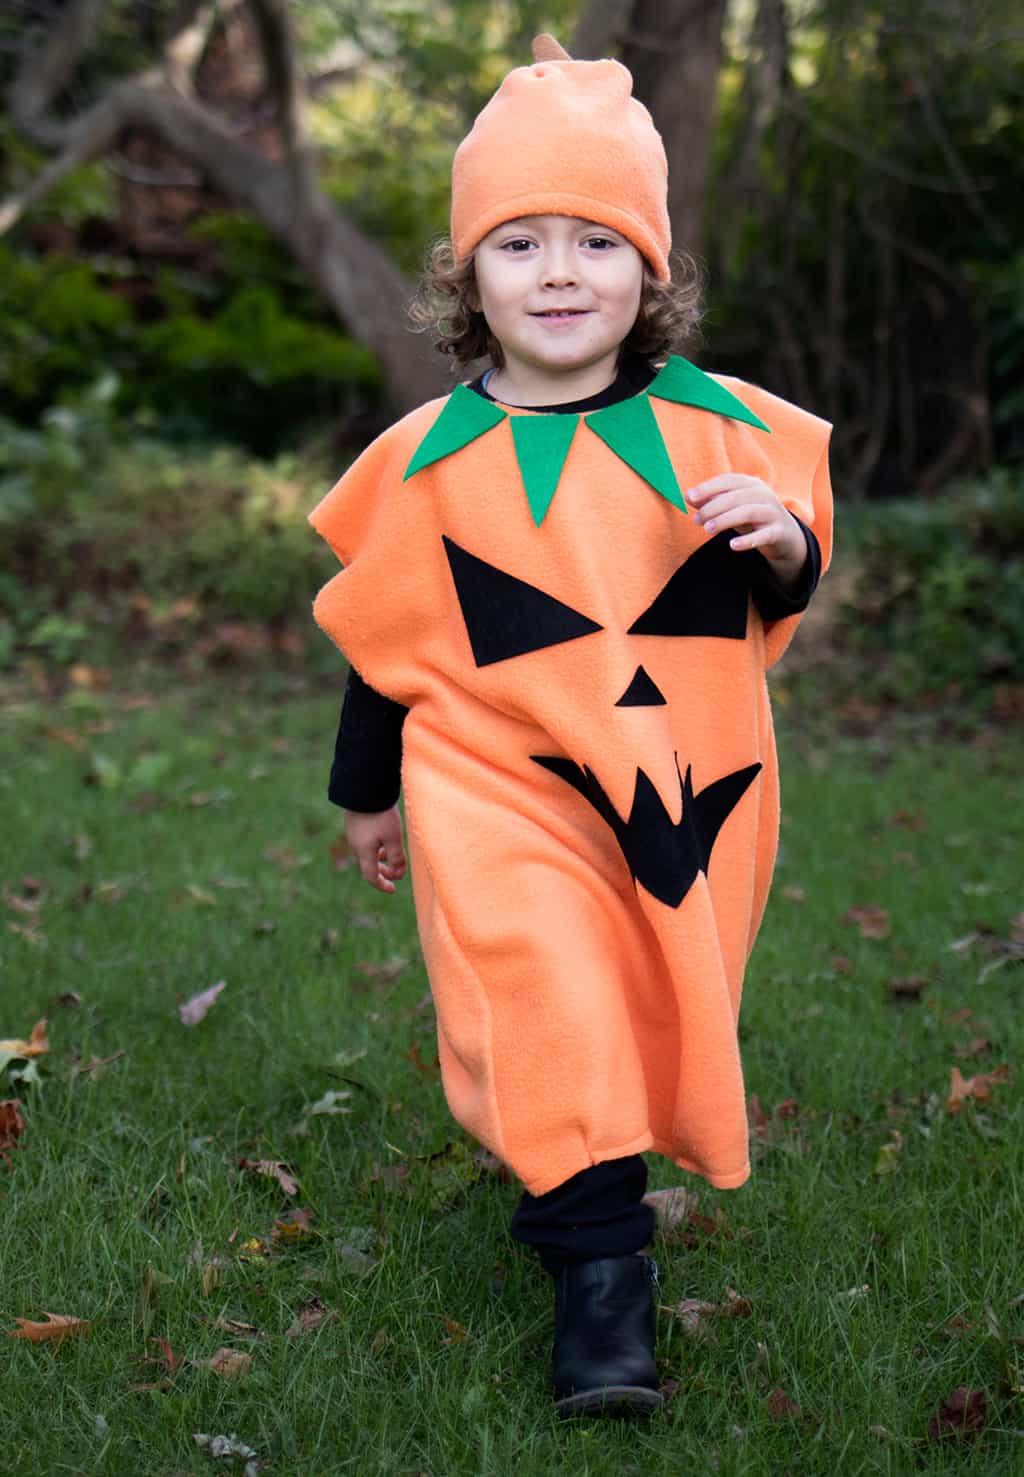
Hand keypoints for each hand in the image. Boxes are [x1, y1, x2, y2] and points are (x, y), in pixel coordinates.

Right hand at [345, 805, 407, 893]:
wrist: (364, 789)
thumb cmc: (380, 815)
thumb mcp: (393, 837)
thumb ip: (397, 857)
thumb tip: (399, 873)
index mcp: (364, 852)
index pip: (372, 877)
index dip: (383, 885)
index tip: (393, 889)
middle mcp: (356, 846)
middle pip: (368, 866)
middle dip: (383, 872)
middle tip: (396, 873)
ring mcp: (353, 834)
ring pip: (367, 853)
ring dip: (380, 858)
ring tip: (391, 854)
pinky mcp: (354, 824)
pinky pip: (365, 843)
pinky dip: (376, 847)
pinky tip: (384, 838)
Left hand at [688, 473, 805, 587]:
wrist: (784, 535)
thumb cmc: (752, 517)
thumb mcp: (732, 507)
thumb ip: (711, 501)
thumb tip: (688, 496)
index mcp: (751, 484)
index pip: (728, 481)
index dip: (708, 488)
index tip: (690, 497)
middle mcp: (764, 495)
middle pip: (735, 497)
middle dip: (713, 507)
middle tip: (696, 520)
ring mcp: (773, 513)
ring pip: (747, 512)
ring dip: (725, 520)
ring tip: (707, 529)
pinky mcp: (778, 532)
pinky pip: (763, 535)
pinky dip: (748, 540)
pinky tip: (732, 545)